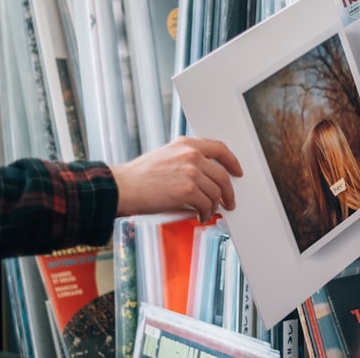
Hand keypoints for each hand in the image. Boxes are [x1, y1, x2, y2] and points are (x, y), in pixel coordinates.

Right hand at [110, 137, 242, 221]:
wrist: (122, 188)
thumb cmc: (138, 176)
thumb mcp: (164, 156)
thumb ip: (185, 159)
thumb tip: (204, 175)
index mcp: (186, 144)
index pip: (220, 148)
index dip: (232, 161)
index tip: (237, 171)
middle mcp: (191, 155)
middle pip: (222, 175)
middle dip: (228, 192)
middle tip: (229, 202)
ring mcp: (191, 172)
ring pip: (216, 192)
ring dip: (214, 206)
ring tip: (208, 212)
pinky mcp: (188, 190)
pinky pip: (207, 204)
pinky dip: (206, 213)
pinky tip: (201, 216)